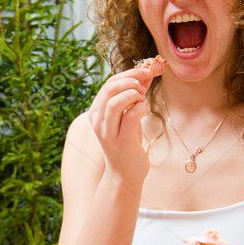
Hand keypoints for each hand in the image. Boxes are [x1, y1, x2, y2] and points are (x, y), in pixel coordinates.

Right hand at [86, 67, 160, 182]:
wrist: (125, 174)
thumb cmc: (127, 143)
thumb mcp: (128, 116)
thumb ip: (134, 95)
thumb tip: (147, 72)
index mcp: (96, 112)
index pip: (108, 83)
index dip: (128, 73)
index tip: (145, 71)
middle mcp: (98, 121)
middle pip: (109, 89)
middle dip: (131, 80)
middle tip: (145, 84)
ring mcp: (108, 132)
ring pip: (115, 102)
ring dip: (133, 94)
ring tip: (142, 98)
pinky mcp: (122, 141)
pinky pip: (130, 116)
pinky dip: (141, 107)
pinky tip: (145, 110)